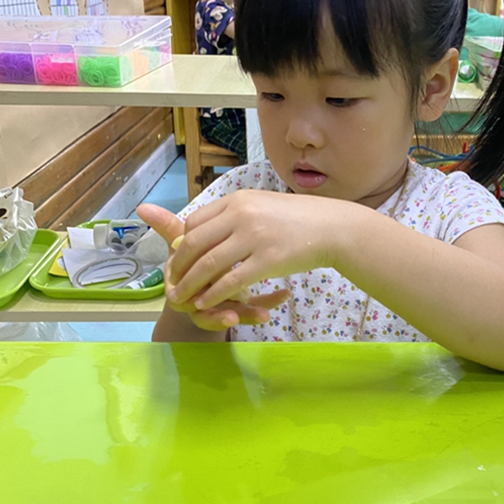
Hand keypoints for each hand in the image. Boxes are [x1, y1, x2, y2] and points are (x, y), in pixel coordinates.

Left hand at [144, 190, 346, 310]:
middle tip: (171, 283)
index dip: (180, 244)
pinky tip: (206, 304)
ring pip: (209, 264)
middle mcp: (242, 215)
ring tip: (182, 299)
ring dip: (191, 284)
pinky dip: (214, 294)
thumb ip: (232, 217)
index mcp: (238, 200)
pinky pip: (232, 281)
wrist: (332, 227)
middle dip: (178, 266)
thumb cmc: (297, 219)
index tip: (177, 260)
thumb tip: (201, 230)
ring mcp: (255, 237)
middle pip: (195, 243)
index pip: (195, 221)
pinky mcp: (269, 260)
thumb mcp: (260, 206)